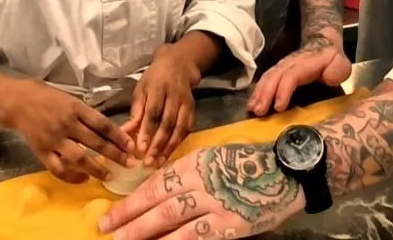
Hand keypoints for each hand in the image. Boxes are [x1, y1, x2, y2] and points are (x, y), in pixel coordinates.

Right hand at [0, 79, 135, 183]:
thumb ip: (86, 113)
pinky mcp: (42, 152)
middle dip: (115, 155)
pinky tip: (83, 179)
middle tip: (129, 163)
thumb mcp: (69, 98)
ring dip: (96, 169)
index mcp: (75, 107)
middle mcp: (66, 124)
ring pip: (79, 158)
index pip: (102, 124)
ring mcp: (54, 139)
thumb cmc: (45, 97)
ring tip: (109, 175)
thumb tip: (108, 129)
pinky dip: (72, 177)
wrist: (16, 102)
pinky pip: (59, 169)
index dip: (119, 136)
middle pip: (95, 142)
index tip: (131, 146)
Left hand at [99, 144, 302, 239]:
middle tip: (105, 228)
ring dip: (142, 230)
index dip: (132, 199)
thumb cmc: (250, 165)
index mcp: (194, 161)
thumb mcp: (215, 160)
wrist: (287, 170)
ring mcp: (214, 201)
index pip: (155, 182)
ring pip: (169, 216)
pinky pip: (194, 234)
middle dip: (128, 214)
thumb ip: (189, 175)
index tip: (111, 212)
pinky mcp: (228, 222)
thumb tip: (160, 194)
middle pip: (156, 198)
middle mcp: (199, 178)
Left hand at [124, 44, 200, 166]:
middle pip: (167, 122)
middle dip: (158, 144)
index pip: (152, 112)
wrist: (179, 64)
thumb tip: (124, 133)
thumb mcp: (141, 89)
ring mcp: (185, 102)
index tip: (140, 149)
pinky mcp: (193, 109)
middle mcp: (174, 95)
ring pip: (179, 128)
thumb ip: (135, 112)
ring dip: (169, 147)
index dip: (147, 131)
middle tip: (149, 162)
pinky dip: (178, 142)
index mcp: (157, 88)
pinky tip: (169, 153)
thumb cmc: (154, 79)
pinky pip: (187, 128)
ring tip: (159, 162)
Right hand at [247, 40, 350, 115]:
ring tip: (252, 109)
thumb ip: (337, 70)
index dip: (283, 91)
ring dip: (258, 94)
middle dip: (265, 94)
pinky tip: (252, 104)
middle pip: (274, 77)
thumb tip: (329, 78)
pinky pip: (265, 80)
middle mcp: (289, 64)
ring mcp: (282, 67)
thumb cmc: (331, 59)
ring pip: (267, 78)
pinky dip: (257, 91)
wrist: (322, 45)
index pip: (291, 76)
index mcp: (304, 64)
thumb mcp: (340, 63)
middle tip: (258, 111)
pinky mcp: (278, 71)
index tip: (278, 107)